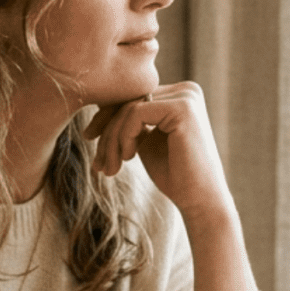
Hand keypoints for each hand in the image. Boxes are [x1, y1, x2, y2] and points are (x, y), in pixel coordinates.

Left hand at [83, 82, 232, 221]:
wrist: (199, 200)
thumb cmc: (173, 174)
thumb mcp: (144, 140)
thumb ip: (129, 120)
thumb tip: (98, 104)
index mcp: (177, 95)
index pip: (131, 97)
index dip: (106, 118)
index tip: (90, 140)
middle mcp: (185, 90)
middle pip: (128, 100)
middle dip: (106, 131)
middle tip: (98, 163)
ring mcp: (186, 96)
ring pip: (128, 107)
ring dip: (111, 140)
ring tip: (110, 168)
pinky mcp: (183, 108)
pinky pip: (136, 113)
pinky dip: (125, 136)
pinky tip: (128, 157)